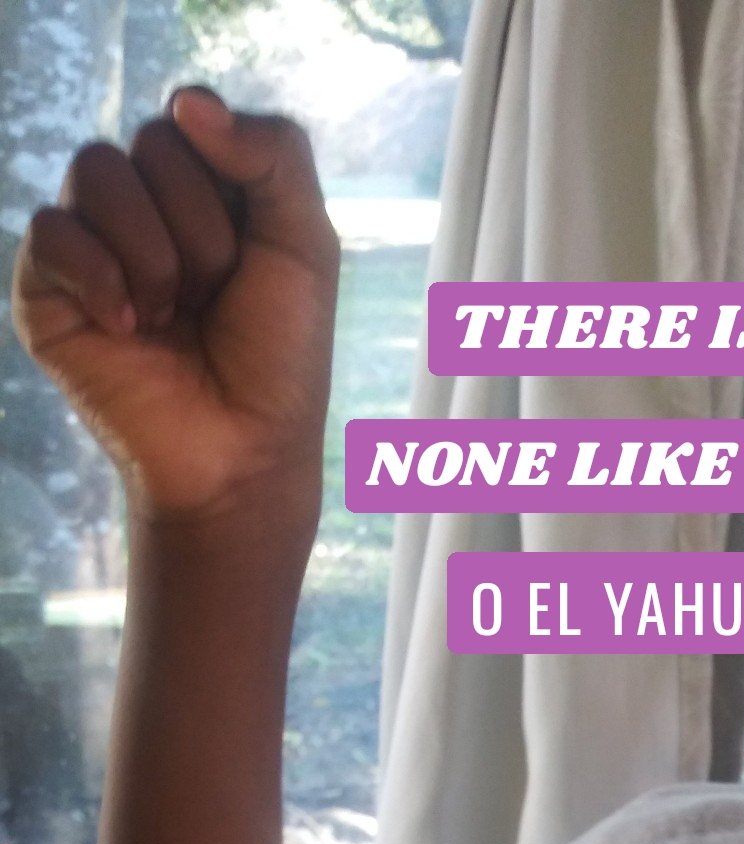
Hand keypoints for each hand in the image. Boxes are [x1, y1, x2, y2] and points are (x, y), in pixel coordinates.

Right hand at [11, 89, 338, 520]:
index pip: (193, 121)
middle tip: (212, 298)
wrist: (242, 451)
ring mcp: (91, 246)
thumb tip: (187, 102)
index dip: (228, 183)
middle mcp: (142, 208)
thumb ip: (274, 153)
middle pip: (149, 143)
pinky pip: (51, 230)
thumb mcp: (305, 242)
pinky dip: (99, 277)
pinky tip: (130, 329)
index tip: (249, 256)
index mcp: (201, 190)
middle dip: (198, 227)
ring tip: (171, 316)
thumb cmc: (279, 359)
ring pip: (96, 172)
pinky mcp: (46, 290)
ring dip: (153, 252)